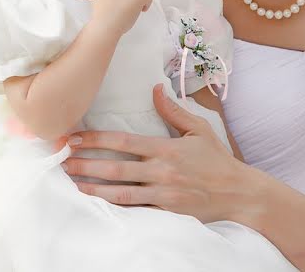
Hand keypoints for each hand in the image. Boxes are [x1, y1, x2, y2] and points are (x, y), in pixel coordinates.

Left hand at [61, 84, 260, 222]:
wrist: (240, 194)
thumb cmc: (218, 160)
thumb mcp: (199, 130)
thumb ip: (174, 111)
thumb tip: (155, 89)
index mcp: (166, 149)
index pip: (123, 142)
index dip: (95, 140)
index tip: (75, 138)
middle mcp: (162, 172)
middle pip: (116, 168)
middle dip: (86, 165)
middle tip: (63, 162)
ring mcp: (164, 196)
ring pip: (121, 194)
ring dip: (94, 189)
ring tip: (73, 185)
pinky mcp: (168, 214)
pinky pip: (137, 212)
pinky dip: (116, 209)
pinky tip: (99, 206)